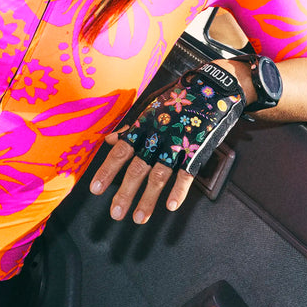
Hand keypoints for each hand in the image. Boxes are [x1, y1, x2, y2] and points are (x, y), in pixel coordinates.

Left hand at [89, 62, 244, 223]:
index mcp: (143, 128)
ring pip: (159, 175)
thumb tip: (109, 139)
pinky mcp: (196, 150)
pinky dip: (179, 190)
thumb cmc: (178, 99)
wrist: (212, 88)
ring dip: (148, 198)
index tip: (95, 189)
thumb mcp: (150, 109)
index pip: (120, 152)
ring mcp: (177, 144)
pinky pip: (187, 173)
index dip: (107, 171)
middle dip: (125, 192)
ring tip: (138, 218)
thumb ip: (130, 127)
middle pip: (137, 168)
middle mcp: (157, 137)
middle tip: (115, 214)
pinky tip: (171, 206)